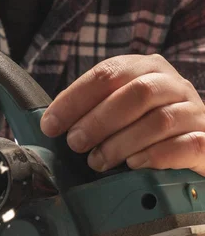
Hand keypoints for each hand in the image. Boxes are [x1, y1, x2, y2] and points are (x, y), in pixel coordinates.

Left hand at [40, 54, 204, 175]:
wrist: (190, 142)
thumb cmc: (141, 129)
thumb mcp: (116, 110)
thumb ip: (88, 111)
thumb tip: (46, 126)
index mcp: (144, 69)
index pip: (106, 74)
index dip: (74, 100)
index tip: (50, 125)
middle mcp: (172, 85)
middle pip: (135, 93)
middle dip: (97, 121)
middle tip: (75, 144)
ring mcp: (194, 112)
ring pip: (159, 121)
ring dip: (120, 144)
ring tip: (98, 161)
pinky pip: (185, 146)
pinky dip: (154, 157)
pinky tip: (133, 165)